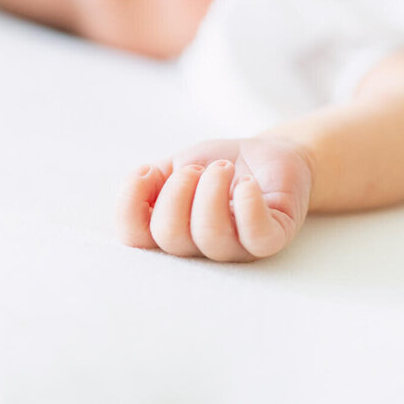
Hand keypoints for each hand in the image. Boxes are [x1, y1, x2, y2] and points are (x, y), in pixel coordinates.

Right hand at [116, 137, 313, 261]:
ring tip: (222, 168)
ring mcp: (236, 247)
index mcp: (171, 232)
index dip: (130, 203)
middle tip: (196, 169)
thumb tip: (138, 181)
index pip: (134, 237)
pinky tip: (246, 183)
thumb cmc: (219, 167)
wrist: (267, 155)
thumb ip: (150, 179)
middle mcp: (199, 248)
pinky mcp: (272, 238)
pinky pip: (257, 237)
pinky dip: (248, 205)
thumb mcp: (176, 165)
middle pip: (170, 236)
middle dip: (177, 191)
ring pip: (211, 237)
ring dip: (212, 190)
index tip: (148, 171)